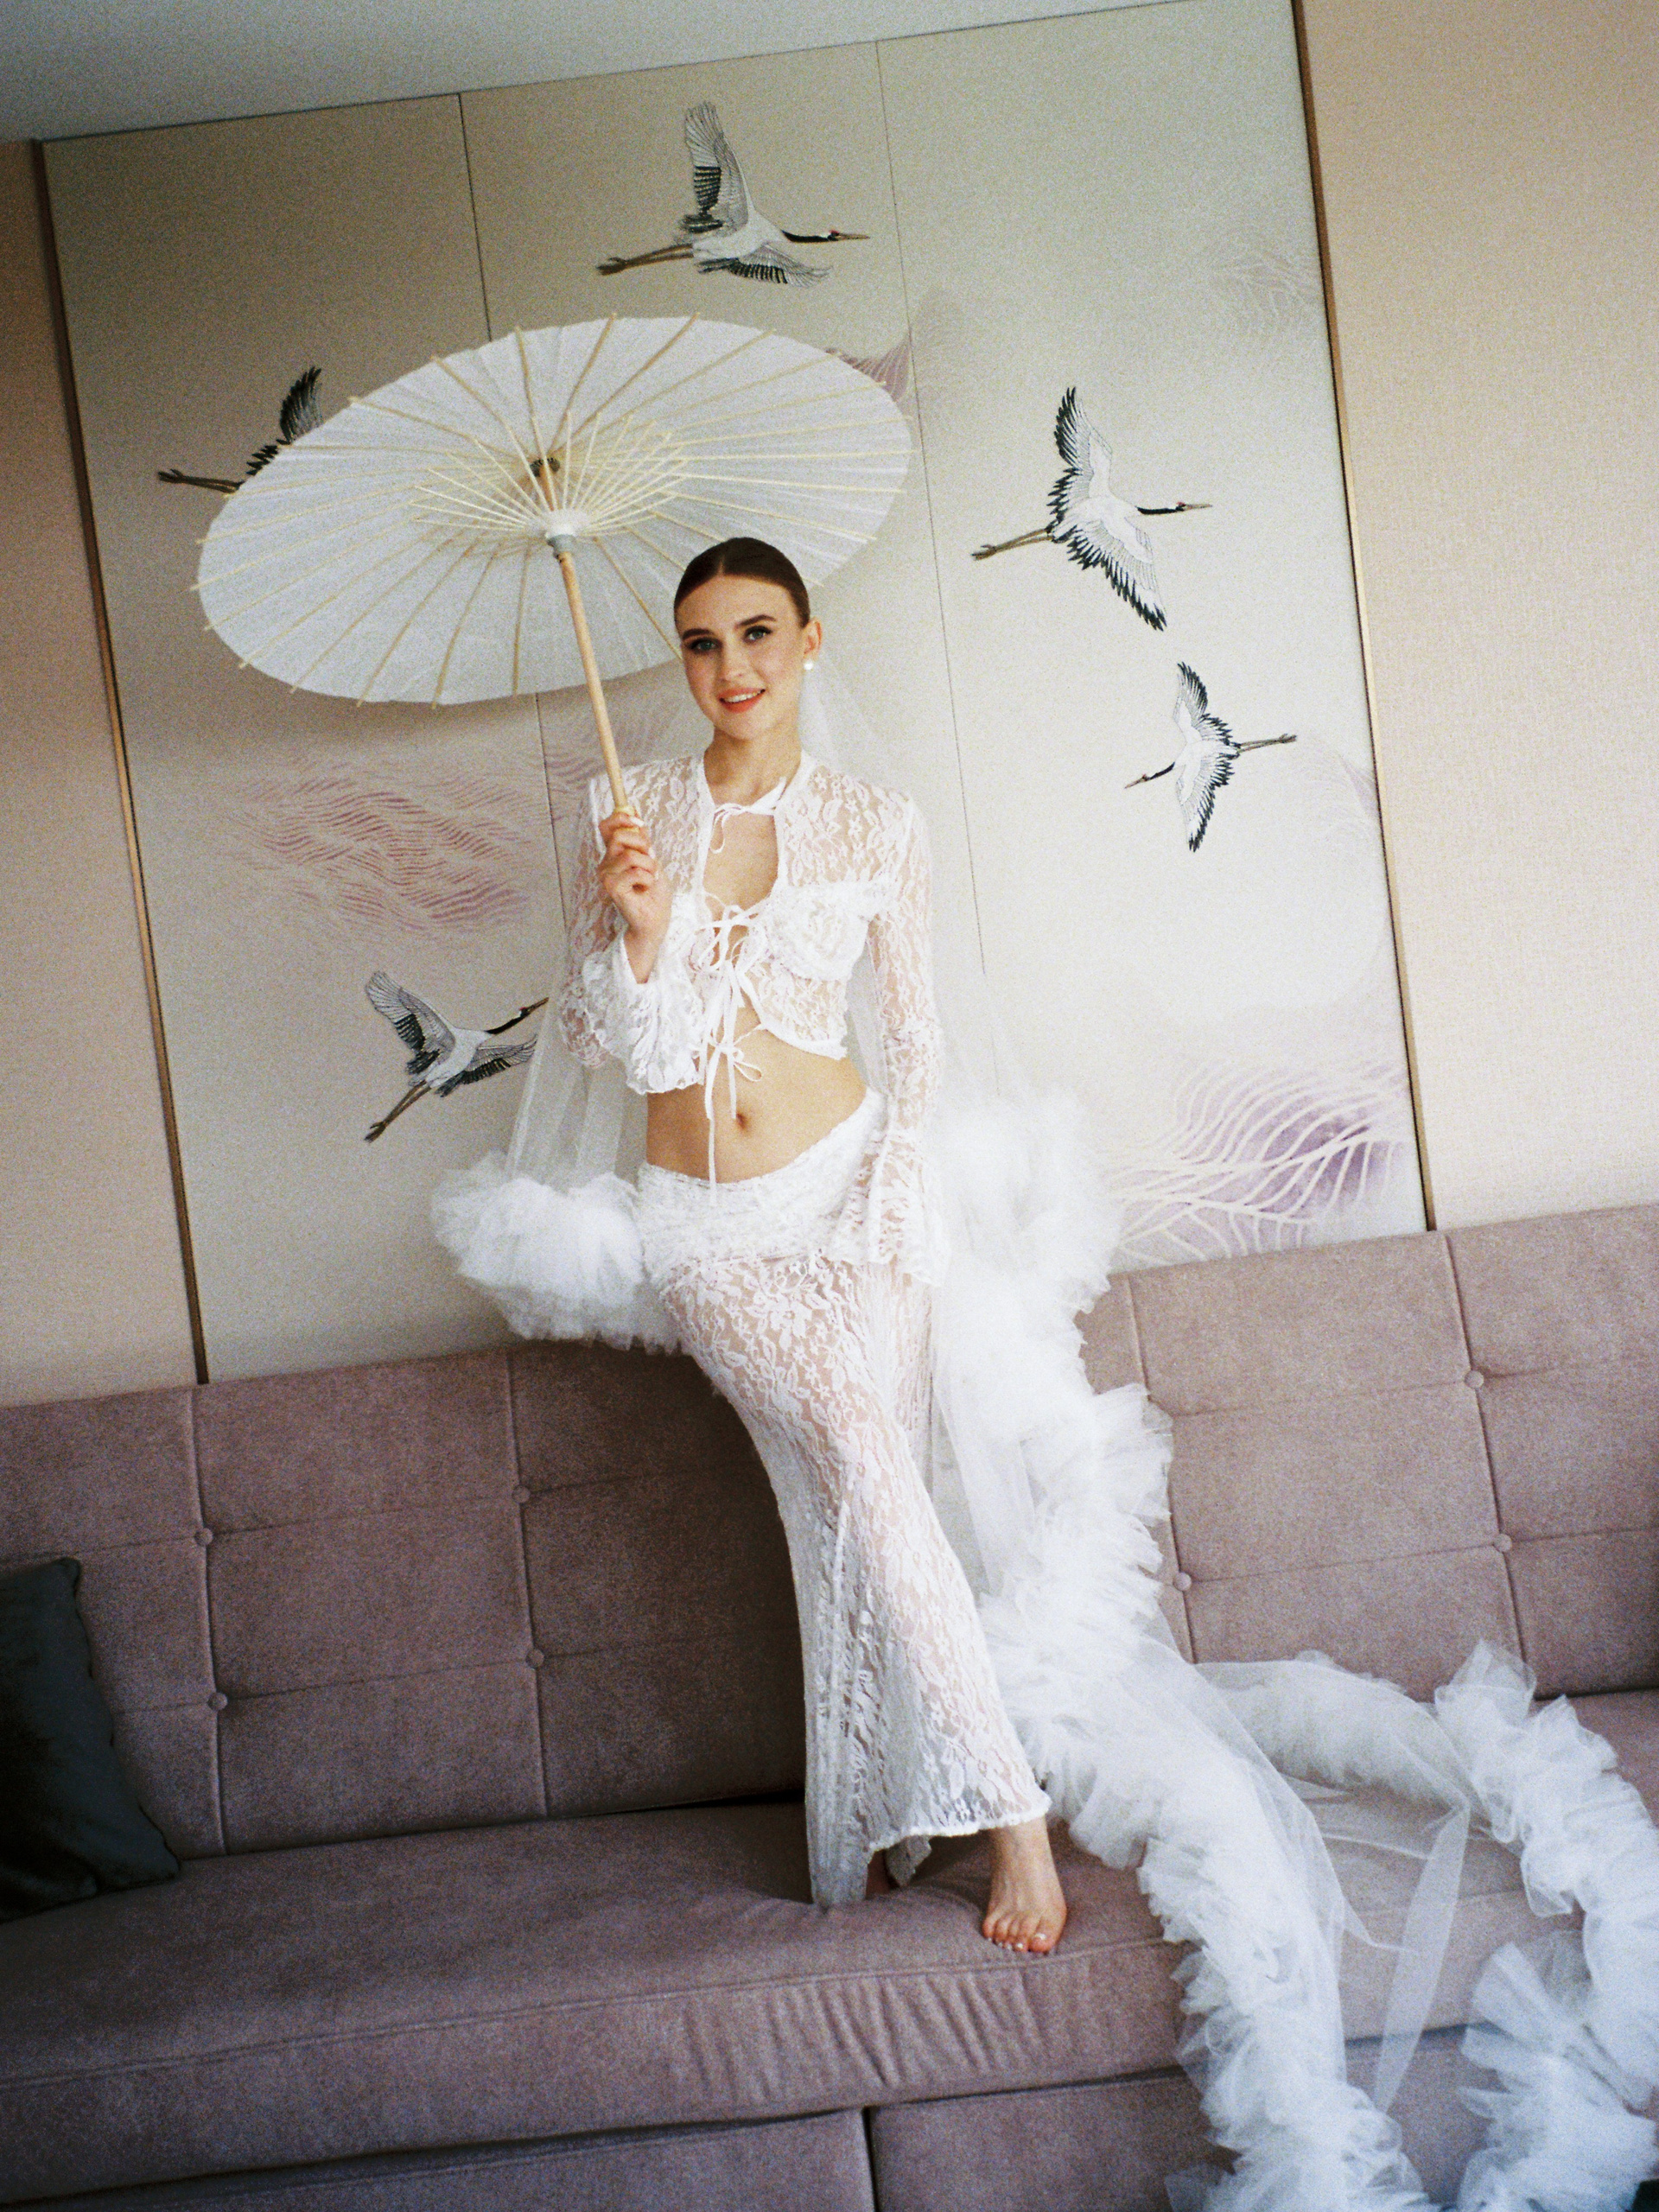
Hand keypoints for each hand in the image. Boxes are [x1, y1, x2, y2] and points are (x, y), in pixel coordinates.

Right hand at [597, 811, 671, 977]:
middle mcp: (606, 864)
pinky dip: (648, 878)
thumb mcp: (651, 858)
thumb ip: (641, 838)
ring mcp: (606, 876)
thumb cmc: (654, 892)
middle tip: (652, 860)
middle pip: (619, 837)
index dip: (621, 819)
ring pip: (630, 855)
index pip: (606, 827)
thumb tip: (634, 810)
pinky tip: (646, 888)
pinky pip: (634, 871)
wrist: (655, 919)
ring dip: (649, 866)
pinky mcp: (612, 888)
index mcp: (613, 855)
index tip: (639, 823)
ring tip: (651, 878)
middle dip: (643, 845)